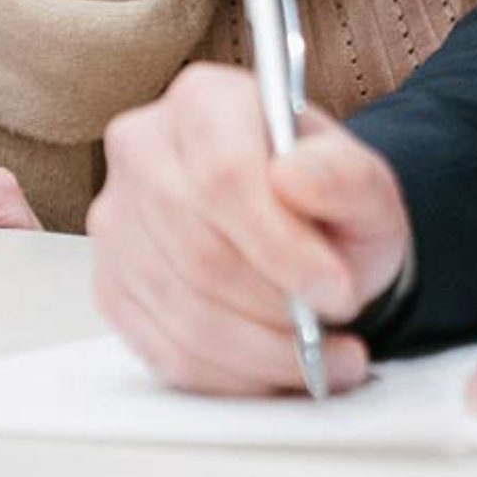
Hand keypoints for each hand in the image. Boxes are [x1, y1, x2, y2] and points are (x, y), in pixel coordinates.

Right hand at [89, 62, 410, 394]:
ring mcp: (116, 221)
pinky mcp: (111, 286)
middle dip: (277, 306)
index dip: (281, 246)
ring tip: (324, 354)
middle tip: (336, 324)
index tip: (337, 290)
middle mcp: (142, 149)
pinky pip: (168, 352)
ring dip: (263, 351)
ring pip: (184, 312)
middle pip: (199, 252)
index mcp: (205, 101)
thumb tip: (294, 178)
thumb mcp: (365, 186)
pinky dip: (234, 375)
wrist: (305, 240)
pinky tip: (279, 367)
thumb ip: (345, 178)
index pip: (222, 177)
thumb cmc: (328, 204)